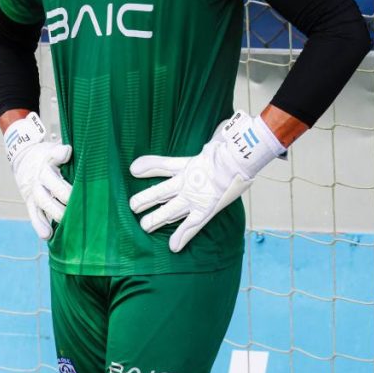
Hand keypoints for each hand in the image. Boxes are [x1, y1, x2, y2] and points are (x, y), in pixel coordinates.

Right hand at [4, 112, 71, 239]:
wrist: (22, 159)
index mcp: (47, 160)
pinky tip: (46, 235)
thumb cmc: (46, 156)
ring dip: (54, 212)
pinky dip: (40, 225)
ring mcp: (34, 190)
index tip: (66, 154)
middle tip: (78, 202)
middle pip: (52, 184)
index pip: (54, 155)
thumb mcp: (52, 148)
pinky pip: (34, 214)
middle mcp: (40, 176)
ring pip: (43, 202)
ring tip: (64, 221)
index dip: (60, 155)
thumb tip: (67, 151)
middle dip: (65, 194)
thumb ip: (60, 152)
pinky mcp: (30, 201)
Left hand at [128, 111, 284, 252]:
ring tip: (144, 227)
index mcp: (190, 165)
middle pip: (161, 192)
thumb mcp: (221, 135)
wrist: (241, 157)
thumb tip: (225, 125)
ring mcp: (195, 197)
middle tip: (132, 206)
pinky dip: (183, 236)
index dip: (148, 166)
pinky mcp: (206, 208)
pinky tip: (174, 247)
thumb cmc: (233, 146)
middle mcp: (188, 182)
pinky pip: (192, 226)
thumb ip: (219, 134)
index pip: (163, 165)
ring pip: (170, 211)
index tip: (134, 169)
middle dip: (146, 199)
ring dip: (156, 219)